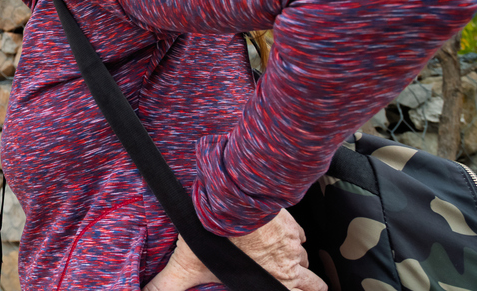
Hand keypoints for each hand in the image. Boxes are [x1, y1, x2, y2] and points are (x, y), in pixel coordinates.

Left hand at [143, 209, 326, 290]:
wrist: (232, 200)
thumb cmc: (215, 235)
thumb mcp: (188, 266)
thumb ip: (168, 284)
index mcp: (272, 281)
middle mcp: (288, 264)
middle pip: (313, 282)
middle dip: (311, 285)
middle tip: (311, 286)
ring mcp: (291, 241)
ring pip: (304, 255)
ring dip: (297, 257)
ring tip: (290, 258)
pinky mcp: (289, 221)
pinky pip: (298, 232)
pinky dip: (293, 234)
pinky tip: (282, 231)